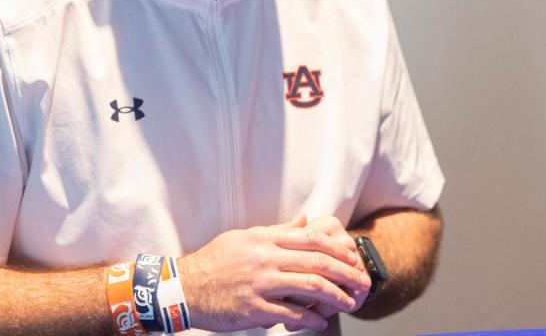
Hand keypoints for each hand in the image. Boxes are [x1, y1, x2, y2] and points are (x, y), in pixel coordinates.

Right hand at [177, 215, 372, 332]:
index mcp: (265, 239)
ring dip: (335, 296)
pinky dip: (310, 320)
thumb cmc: (215, 261)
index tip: (351, 257)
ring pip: (309, 287)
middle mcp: (265, 258)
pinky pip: (290, 315)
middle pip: (316, 262)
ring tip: (349, 303)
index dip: (336, 248)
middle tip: (361, 281)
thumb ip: (276, 231)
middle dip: (344, 272)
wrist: (184, 287)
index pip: (310, 239)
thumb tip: (303, 221)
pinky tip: (320, 323)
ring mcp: (260, 284)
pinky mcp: (254, 309)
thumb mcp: (244, 237)